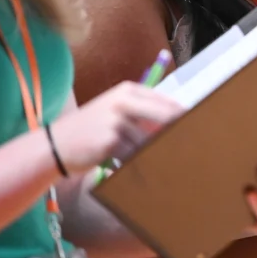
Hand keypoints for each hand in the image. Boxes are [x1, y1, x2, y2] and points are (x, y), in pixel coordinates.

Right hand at [49, 81, 183, 173]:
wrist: (56, 145)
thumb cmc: (91, 129)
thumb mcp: (115, 111)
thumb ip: (144, 113)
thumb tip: (179, 123)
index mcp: (129, 90)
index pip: (167, 103)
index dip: (185, 117)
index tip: (201, 127)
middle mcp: (124, 101)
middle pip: (166, 117)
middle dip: (179, 133)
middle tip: (194, 147)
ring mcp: (117, 121)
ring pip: (150, 141)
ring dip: (153, 154)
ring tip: (153, 162)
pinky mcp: (110, 141)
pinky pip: (135, 155)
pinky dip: (137, 163)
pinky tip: (132, 167)